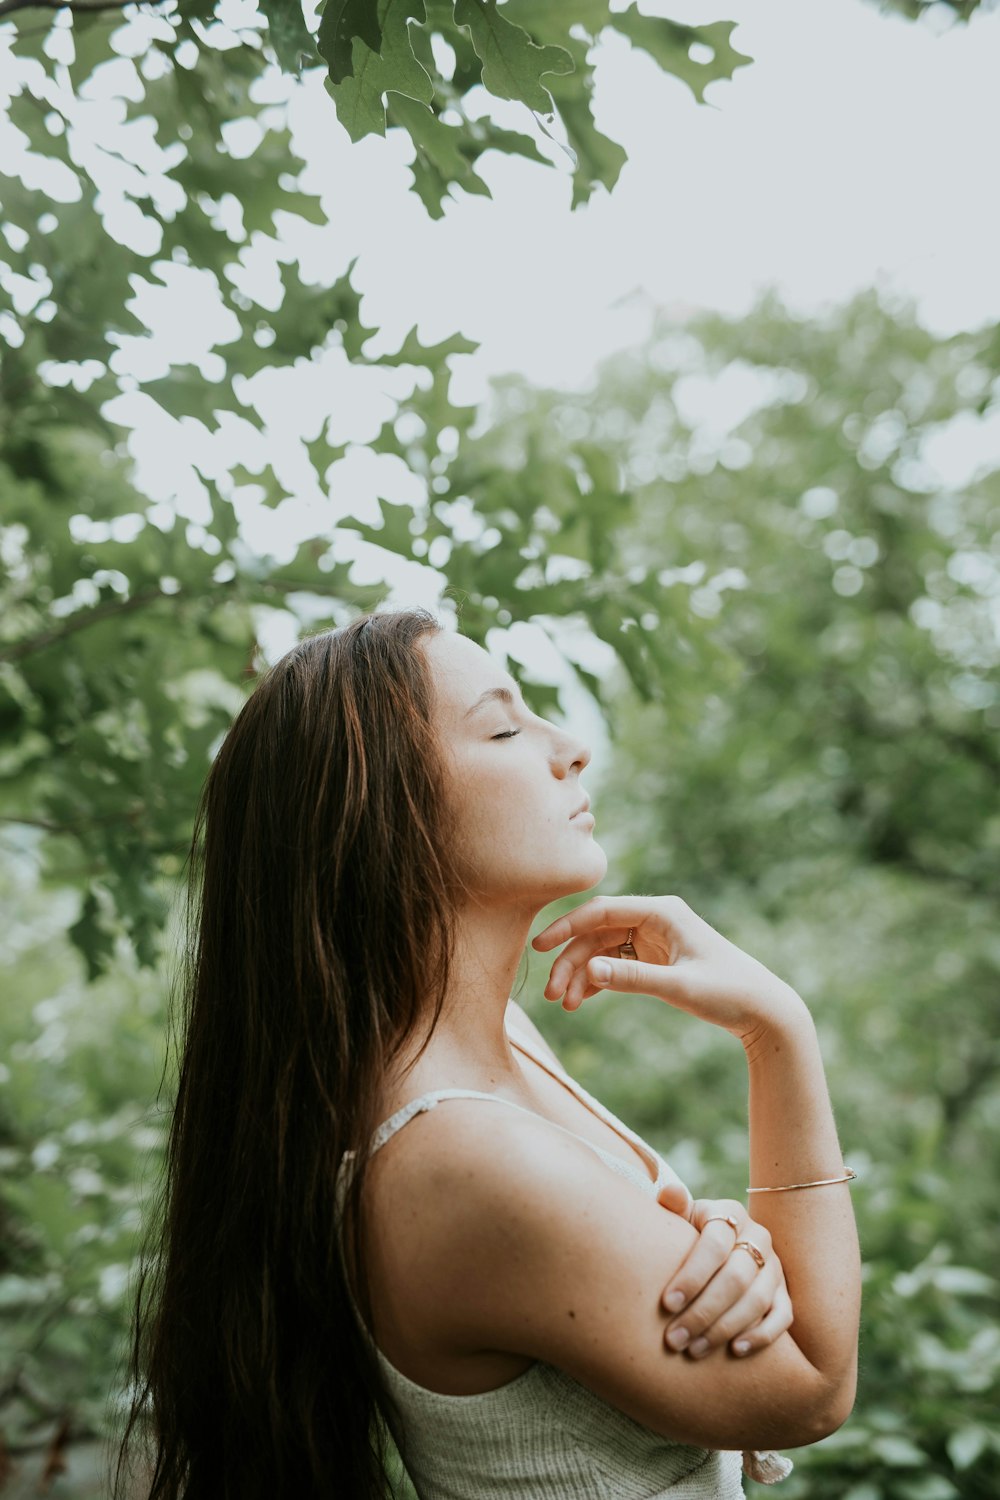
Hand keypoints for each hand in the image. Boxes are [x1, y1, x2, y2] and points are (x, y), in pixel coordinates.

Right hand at [532, 893, 804, 1041]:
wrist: (763, 1011)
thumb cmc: (729, 992)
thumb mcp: (679, 987)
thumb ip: (632, 978)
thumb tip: (588, 969)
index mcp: (662, 912)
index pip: (602, 911)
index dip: (567, 926)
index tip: (540, 946)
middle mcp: (655, 920)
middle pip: (597, 934)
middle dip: (571, 961)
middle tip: (552, 994)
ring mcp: (654, 940)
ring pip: (603, 952)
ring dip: (582, 975)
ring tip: (565, 1004)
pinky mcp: (656, 960)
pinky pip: (616, 965)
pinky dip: (598, 981)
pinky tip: (580, 1000)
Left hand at [655, 1183, 792, 1358]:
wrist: (718, 1250)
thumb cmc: (689, 1235)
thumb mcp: (681, 1218)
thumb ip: (674, 1206)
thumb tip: (671, 1192)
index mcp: (730, 1214)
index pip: (715, 1244)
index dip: (692, 1275)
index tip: (666, 1304)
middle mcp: (758, 1237)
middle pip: (736, 1277)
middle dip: (703, 1311)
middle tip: (675, 1338)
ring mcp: (775, 1267)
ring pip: (757, 1300)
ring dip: (725, 1328)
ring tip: (695, 1349)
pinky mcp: (785, 1293)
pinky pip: (782, 1317)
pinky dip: (761, 1335)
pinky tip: (735, 1350)